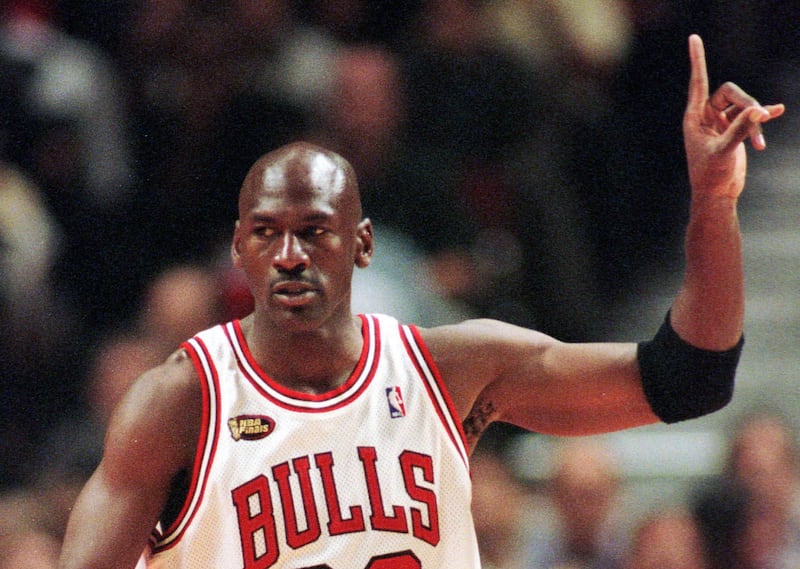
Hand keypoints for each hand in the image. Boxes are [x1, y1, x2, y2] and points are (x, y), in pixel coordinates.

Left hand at [683, 34, 784, 199]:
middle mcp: (706, 116)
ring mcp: (721, 122)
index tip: (693, 37)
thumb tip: (758, 110)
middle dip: (748, 104)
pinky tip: (776, 112)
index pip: (697, 81)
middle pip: (731, 92)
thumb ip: (740, 130)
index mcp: (694, 117)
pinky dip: (762, 116)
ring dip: (755, 120)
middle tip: (759, 121)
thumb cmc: (711, 175)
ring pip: (744, 105)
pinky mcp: (734, 130)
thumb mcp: (725, 151)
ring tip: (760, 143)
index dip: (697, 59)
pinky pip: (751, 115)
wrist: (717, 194)